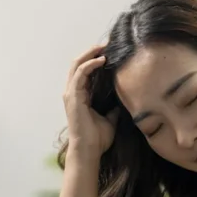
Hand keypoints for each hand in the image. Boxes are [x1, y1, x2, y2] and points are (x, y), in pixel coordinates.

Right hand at [64, 43, 117, 162]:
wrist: (89, 151)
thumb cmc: (97, 139)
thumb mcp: (111, 119)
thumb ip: (114, 108)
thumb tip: (126, 100)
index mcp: (80, 96)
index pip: (85, 70)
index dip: (95, 59)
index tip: (111, 52)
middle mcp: (72, 92)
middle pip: (79, 63)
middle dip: (92, 52)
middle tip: (108, 44)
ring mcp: (70, 94)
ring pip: (77, 65)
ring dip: (91, 54)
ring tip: (104, 47)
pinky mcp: (72, 97)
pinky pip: (80, 74)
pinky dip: (90, 64)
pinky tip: (102, 60)